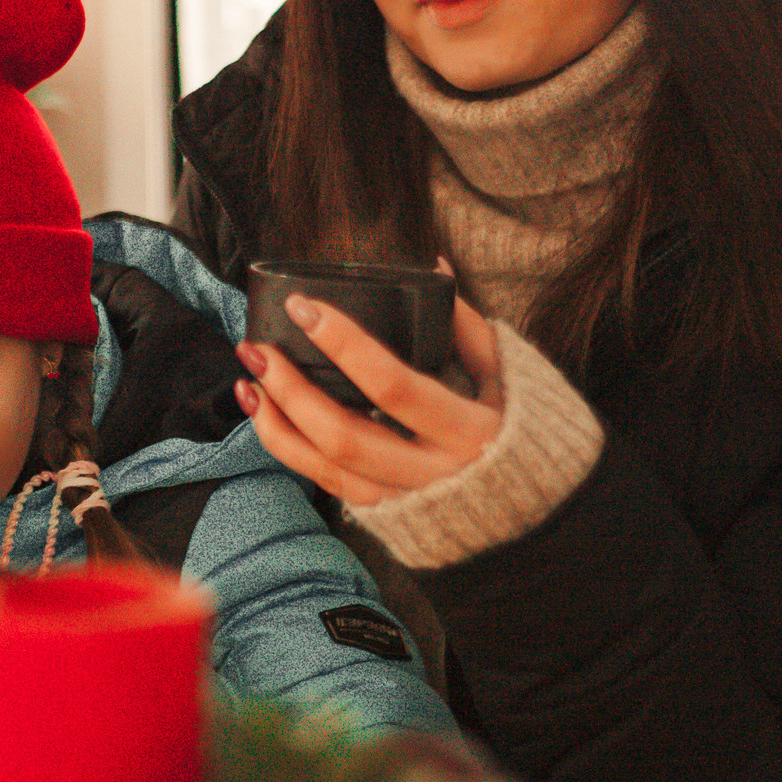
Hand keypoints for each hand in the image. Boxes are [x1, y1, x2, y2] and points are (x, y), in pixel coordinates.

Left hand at [235, 265, 503, 506]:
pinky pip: (325, 483)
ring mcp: (405, 499)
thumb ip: (468, 327)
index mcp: (468, 431)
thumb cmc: (520, 433)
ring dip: (277, 422)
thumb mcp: (507, 378)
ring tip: (249, 379)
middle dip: (292, 389)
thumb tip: (434, 266)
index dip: (343, 344)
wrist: (533, 515)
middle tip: (259, 348)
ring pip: (325, 467)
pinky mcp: (383, 515)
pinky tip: (265, 414)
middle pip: (344, 433)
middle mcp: (434, 473)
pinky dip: (288, 448)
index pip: (392, 385)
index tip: (304, 307)